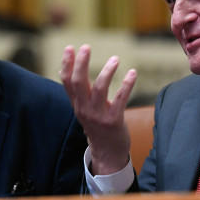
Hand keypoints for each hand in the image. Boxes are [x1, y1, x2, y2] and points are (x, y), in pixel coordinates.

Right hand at [61, 45, 136, 174]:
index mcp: (77, 104)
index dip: (67, 64)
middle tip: (86, 47)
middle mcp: (85, 109)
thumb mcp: (84, 109)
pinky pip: (120, 100)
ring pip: (99, 90)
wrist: (107, 152)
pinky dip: (126, 85)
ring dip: (107, 72)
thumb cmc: (98, 126)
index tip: (69, 47)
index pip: (67, 82)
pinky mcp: (114, 121)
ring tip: (115, 59)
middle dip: (82, 64)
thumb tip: (68, 70)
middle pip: (79, 83)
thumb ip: (78, 91)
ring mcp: (99, 115)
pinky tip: (132, 73)